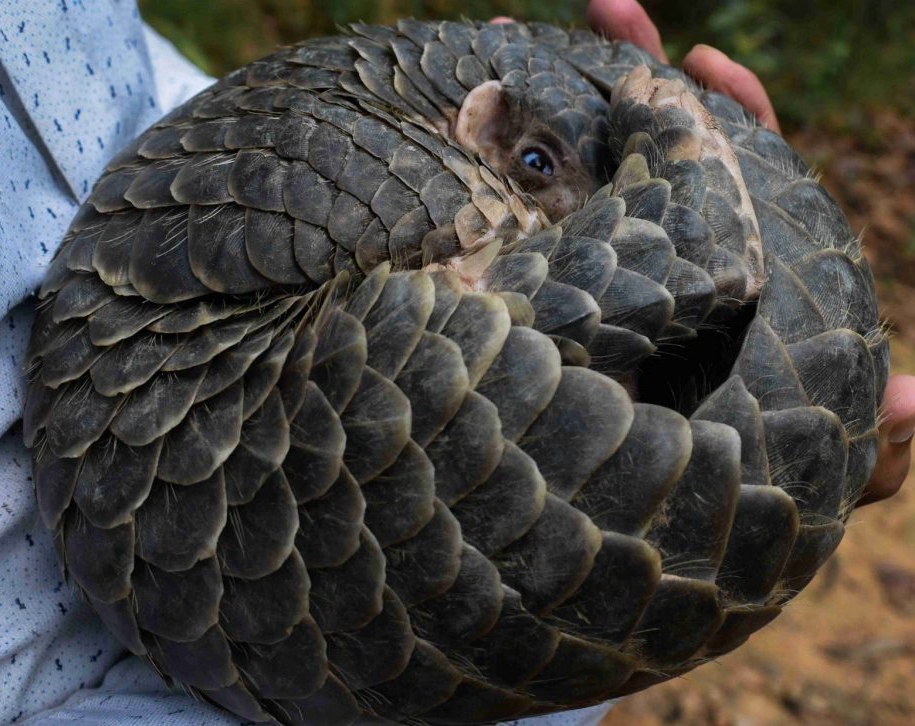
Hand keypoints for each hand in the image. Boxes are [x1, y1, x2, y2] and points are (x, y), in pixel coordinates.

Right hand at [493, 0, 914, 505]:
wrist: (655, 538)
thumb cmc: (747, 503)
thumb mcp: (815, 477)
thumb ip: (872, 447)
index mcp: (743, 277)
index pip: (746, 179)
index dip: (733, 119)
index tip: (705, 64)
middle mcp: (673, 264)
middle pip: (660, 155)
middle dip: (634, 78)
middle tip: (604, 8)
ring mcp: (609, 275)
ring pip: (584, 181)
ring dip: (552, 107)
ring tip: (513, 33)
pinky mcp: (556, 303)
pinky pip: (528, 232)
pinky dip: (503, 180)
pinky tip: (465, 135)